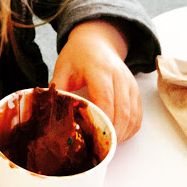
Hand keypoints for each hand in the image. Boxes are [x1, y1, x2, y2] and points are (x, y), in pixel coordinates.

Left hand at [50, 20, 140, 142]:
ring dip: (122, 133)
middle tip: (99, 146)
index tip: (93, 134)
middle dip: (112, 131)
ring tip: (107, 143)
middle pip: (122, 110)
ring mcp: (129, 83)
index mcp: (98, 68)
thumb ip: (57, 89)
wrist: (96, 41)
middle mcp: (118, 75)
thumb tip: (49, 110)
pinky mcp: (135, 90)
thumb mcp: (62, 68)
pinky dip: (129, 128)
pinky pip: (137, 115)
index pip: (105, 97)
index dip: (102, 117)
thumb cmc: (78, 55)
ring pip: (132, 115)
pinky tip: (117, 134)